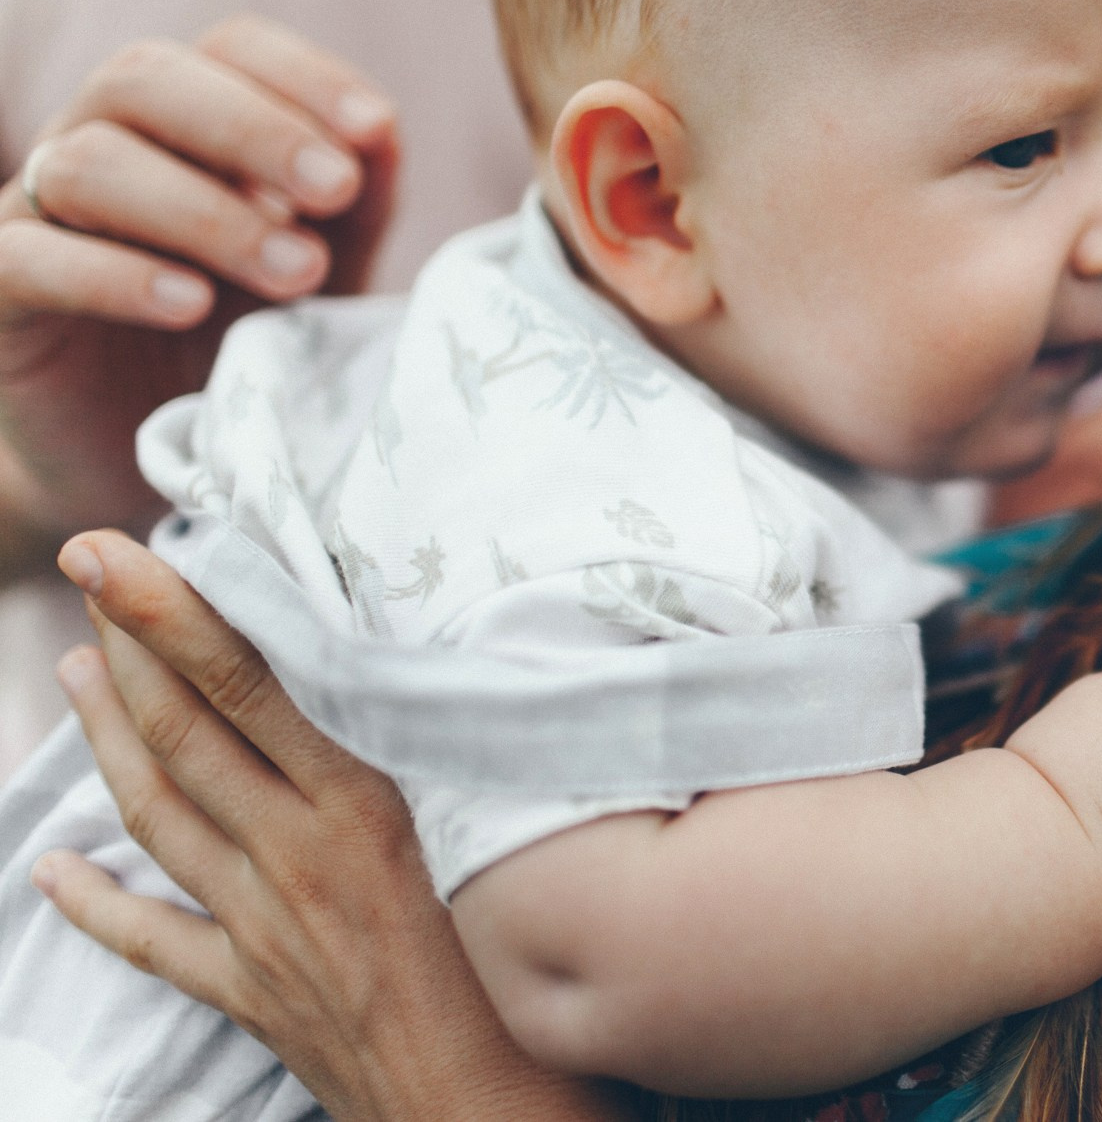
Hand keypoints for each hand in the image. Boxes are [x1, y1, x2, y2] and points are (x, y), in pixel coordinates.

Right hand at [0, 17, 399, 546]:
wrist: (154, 455)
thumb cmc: (245, 340)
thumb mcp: (323, 270)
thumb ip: (353, 205)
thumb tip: (382, 133)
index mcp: (186, 122)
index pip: (229, 48)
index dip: (301, 74)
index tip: (374, 131)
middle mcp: (100, 140)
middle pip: (146, 77)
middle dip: (253, 128)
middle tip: (336, 190)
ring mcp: (36, 211)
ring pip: (88, 161)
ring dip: (204, 211)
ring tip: (296, 275)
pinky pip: (29, 258)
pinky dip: (115, 274)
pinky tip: (190, 303)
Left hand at [32, 531, 639, 1121]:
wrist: (494, 1116)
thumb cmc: (531, 982)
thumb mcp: (501, 840)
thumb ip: (448, 764)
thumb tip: (415, 680)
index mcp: (368, 811)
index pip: (254, 690)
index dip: (180, 616)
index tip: (125, 551)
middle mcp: (301, 858)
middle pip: (190, 737)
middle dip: (130, 645)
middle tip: (89, 565)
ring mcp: (265, 928)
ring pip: (162, 815)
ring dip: (109, 735)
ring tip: (75, 665)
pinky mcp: (253, 994)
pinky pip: (154, 941)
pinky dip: (97, 903)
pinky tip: (54, 869)